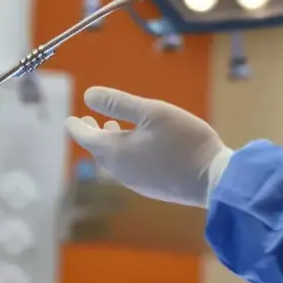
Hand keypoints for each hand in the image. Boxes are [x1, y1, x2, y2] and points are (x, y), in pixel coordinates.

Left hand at [65, 87, 231, 206]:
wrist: (213, 179)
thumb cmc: (183, 140)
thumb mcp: (153, 112)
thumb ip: (119, 103)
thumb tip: (87, 95)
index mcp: (116, 152)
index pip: (86, 138)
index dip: (76, 126)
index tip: (69, 119)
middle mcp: (121, 171)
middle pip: (98, 151)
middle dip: (92, 133)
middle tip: (87, 119)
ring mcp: (136, 182)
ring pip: (114, 160)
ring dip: (110, 142)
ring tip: (113, 126)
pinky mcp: (152, 188)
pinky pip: (129, 168)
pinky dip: (125, 152)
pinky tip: (139, 145)